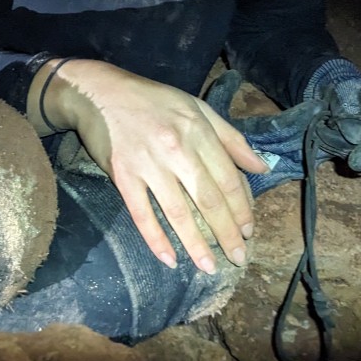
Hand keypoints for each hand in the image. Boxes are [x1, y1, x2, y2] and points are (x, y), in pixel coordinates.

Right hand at [34, 59, 269, 273]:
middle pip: (208, 200)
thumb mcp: (197, 108)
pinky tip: (169, 259)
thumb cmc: (152, 100)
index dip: (242, 210)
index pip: (228, 179)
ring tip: (209, 267)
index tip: (249, 232)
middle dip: (227, 234)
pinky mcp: (122, 175)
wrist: (99, 92)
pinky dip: (155, 239)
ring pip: (178, 212)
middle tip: (238, 258)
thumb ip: (231, 138)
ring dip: (196, 244)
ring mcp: (148, 163)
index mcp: (198, 131)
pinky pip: (141, 213)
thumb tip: (262, 167)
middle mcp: (176, 149)